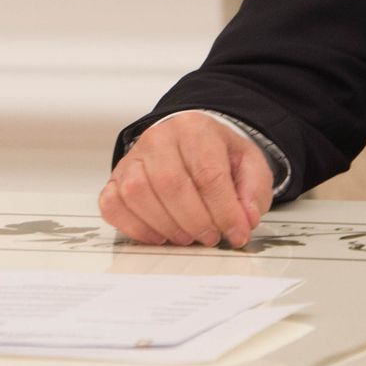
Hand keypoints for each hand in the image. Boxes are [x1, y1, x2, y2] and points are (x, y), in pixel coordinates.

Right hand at [98, 113, 273, 247]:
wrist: (189, 143)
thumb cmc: (216, 156)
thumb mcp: (249, 165)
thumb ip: (253, 191)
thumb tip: (246, 219)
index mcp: (195, 128)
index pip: (207, 173)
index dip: (225, 211)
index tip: (237, 233)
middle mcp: (158, 137)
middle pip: (170, 185)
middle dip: (196, 222)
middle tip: (211, 237)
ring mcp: (132, 157)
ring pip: (137, 194)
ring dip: (167, 226)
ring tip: (188, 236)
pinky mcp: (115, 178)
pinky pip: (112, 204)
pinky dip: (134, 227)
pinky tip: (158, 234)